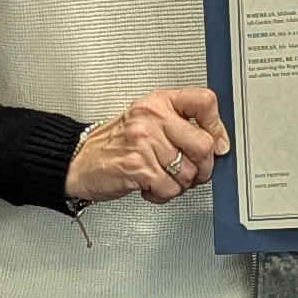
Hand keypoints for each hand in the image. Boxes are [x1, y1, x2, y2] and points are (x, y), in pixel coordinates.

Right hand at [68, 87, 228, 205]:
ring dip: (180, 184)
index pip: (204, 102)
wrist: (79, 160)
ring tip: (163, 178)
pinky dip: (163, 195)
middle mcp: (152, 119)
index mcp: (158, 103)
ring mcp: (144, 143)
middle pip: (204, 145)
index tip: (217, 142)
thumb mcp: (146, 120)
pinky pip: (170, 189)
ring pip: (189, 172)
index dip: (218, 126)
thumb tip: (217, 142)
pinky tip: (151, 187)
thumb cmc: (114, 143)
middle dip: (204, 166)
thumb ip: (178, 124)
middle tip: (193, 171)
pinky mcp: (138, 168)